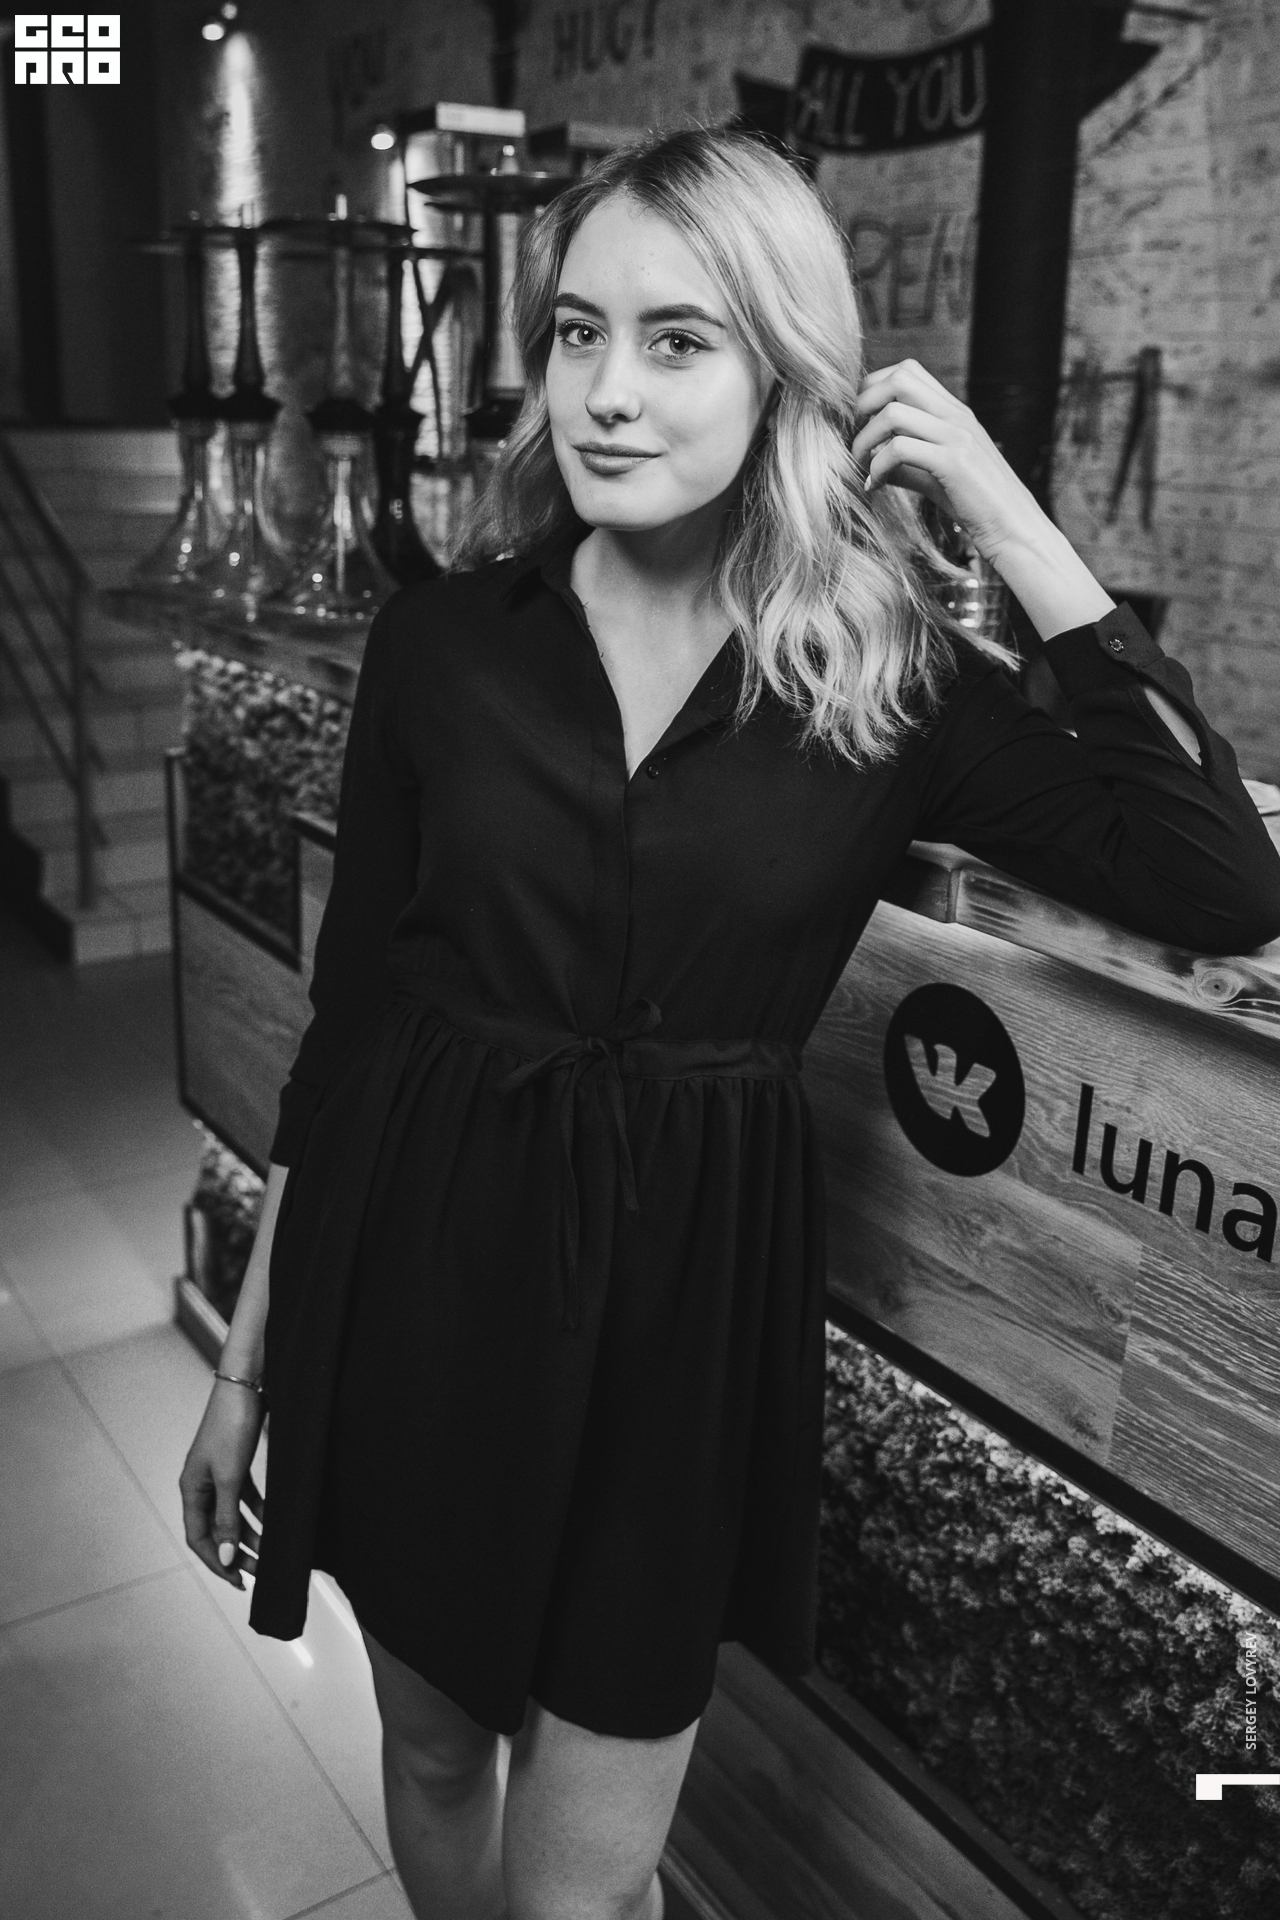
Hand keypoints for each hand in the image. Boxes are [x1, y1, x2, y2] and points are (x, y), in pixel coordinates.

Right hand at [179, 1378, 265, 1590]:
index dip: (217, 1562)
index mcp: (191, 1489)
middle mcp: (201, 1484)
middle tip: (260, 1571)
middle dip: (236, 1552)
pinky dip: (258, 1511)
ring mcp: (219, 1473)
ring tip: (270, 1550)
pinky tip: (274, 1521)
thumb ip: (227, 1518)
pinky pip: (244, 1497)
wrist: (247, 1384)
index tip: (239, 1581)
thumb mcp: (230, 1477)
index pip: (199, 1538)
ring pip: (232, 1514)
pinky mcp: (236, 1462)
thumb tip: (224, 1555)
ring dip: (249, 1534)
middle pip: (216, 1529)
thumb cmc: (232, 1426)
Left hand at [852, 357, 1043, 564]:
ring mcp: (958, 435)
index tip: (859, 424)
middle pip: (898, 378)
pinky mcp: (955, 463)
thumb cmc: (976, 506)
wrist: (1015, 531)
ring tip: (860, 466)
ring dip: (865, 439)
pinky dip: (877, 467)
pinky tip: (875, 487)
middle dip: (862, 405)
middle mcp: (957, 415)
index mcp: (954, 411)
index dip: (873, 390)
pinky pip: (899, 449)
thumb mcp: (935, 477)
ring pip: (893, 412)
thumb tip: (870, 461)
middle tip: (854, 440)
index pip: (907, 371)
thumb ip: (906, 464)